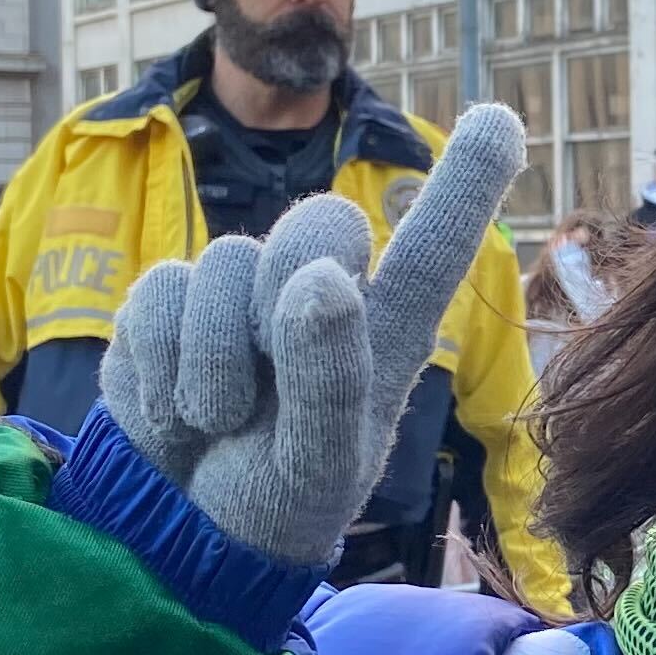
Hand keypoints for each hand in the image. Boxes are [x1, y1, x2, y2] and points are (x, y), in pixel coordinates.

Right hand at [101, 99, 523, 568]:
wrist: (174, 534)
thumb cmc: (275, 499)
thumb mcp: (319, 463)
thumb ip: (329, 376)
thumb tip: (320, 276)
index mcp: (384, 331)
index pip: (433, 246)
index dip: (466, 180)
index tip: (498, 120)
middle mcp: (319, 293)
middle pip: (320, 223)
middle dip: (285, 291)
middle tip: (265, 386)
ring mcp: (238, 292)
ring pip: (224, 260)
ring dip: (213, 363)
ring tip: (220, 422)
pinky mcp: (165, 301)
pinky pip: (157, 292)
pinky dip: (157, 367)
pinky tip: (171, 412)